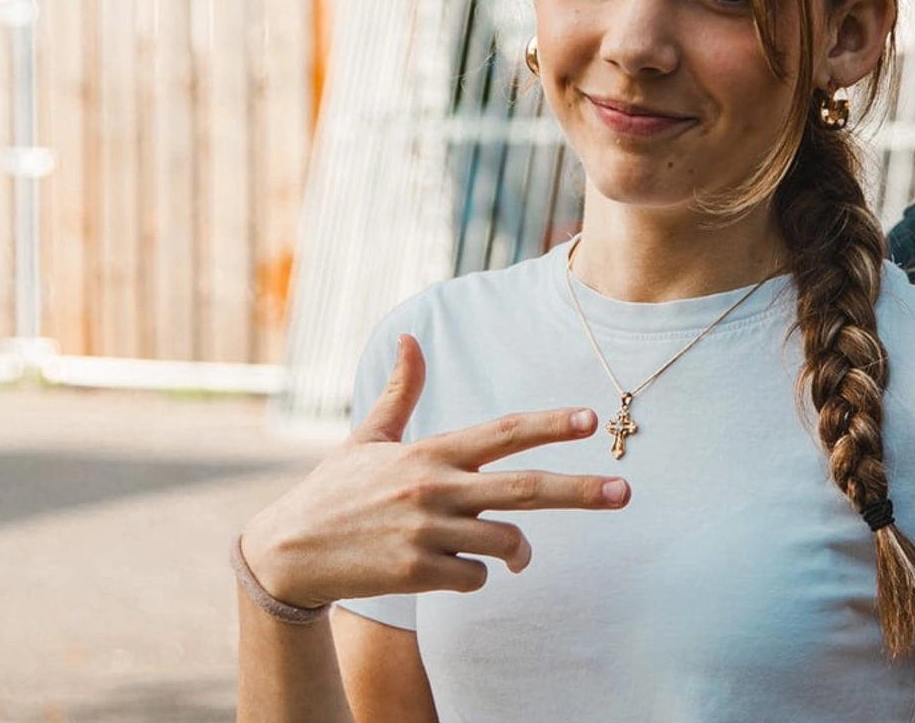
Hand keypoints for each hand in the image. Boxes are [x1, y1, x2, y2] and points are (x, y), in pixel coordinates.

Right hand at [240, 334, 629, 608]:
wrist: (289, 552)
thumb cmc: (335, 492)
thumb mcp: (367, 437)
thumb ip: (399, 391)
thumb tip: (410, 336)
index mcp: (430, 452)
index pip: (502, 433)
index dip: (549, 425)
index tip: (590, 419)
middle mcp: (434, 488)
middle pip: (524, 489)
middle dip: (581, 491)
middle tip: (625, 492)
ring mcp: (427, 532)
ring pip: (506, 543)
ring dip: (516, 553)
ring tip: (511, 556)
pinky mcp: (417, 573)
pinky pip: (475, 578)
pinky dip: (476, 576)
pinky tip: (452, 571)